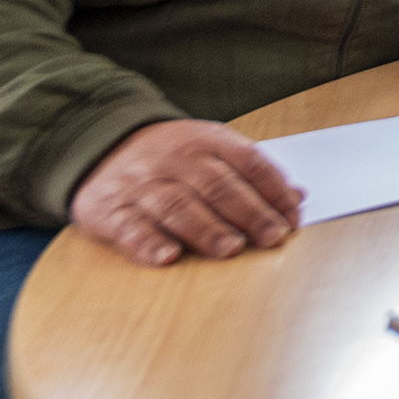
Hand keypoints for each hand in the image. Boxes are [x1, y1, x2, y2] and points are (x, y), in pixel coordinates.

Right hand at [71, 119, 303, 266]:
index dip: (274, 191)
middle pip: (217, 186)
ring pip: (177, 205)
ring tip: (231, 249)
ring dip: (206, 229)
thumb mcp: (213, 149)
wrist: (100, 143)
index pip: (248, 163)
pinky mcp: (109, 209)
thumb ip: (253, 174)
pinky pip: (129, 226)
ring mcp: (141, 184)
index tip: (292, 218)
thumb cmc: (171, 156)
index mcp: (206, 141)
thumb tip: (298, 199)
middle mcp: (174, 160)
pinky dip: (149, 242)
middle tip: (272, 237)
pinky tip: (168, 257)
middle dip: (249, 213)